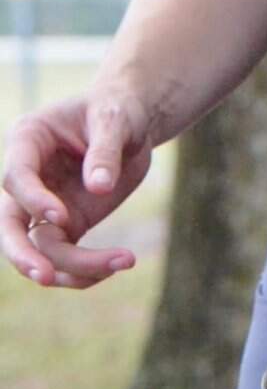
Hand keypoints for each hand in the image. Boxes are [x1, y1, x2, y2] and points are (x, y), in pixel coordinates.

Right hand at [2, 91, 153, 287]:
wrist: (133, 123)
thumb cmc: (117, 112)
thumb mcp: (115, 120)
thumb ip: (105, 151)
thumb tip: (99, 187)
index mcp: (27, 140)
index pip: (16, 177)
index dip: (33, 199)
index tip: (62, 216)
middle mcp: (28, 178)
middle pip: (9, 222)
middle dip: (21, 253)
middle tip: (44, 276)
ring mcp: (45, 206)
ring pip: (39, 248)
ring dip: (72, 268)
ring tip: (123, 261)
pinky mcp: (69, 224)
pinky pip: (66, 256)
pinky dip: (88, 269)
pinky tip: (120, 262)